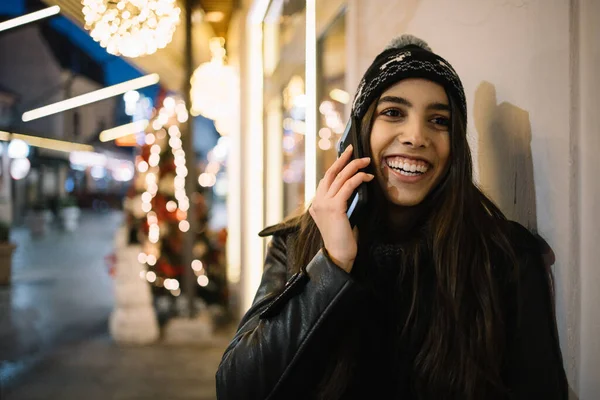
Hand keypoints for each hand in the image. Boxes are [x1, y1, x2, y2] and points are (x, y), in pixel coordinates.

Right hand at [309, 145, 373, 272]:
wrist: (338, 255)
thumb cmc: (342, 240)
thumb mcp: (340, 217)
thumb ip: (341, 203)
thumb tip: (354, 187)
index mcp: (316, 204)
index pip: (325, 179)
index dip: (336, 166)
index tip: (345, 156)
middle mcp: (317, 201)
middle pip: (330, 173)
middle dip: (342, 159)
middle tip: (352, 148)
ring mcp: (324, 204)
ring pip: (340, 177)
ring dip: (354, 166)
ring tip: (366, 161)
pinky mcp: (334, 207)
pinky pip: (348, 186)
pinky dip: (359, 178)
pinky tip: (367, 177)